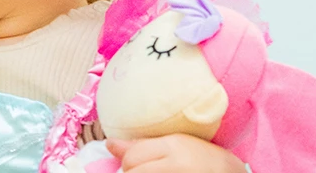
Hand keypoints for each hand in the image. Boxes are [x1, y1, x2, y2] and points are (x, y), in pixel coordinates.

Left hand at [108, 135, 247, 172]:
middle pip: (132, 171)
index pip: (132, 157)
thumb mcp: (178, 145)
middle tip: (144, 170)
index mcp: (175, 146)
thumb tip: (110, 145)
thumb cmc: (205, 160)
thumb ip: (144, 145)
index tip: (134, 164)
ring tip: (154, 172)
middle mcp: (177, 165)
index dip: (128, 163)